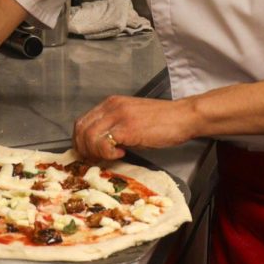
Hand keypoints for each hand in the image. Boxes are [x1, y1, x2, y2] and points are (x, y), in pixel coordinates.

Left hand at [72, 95, 196, 161]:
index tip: (87, 153)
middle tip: (95, 160)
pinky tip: (121, 154)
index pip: (82, 121)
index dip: (80, 141)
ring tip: (110, 157)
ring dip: (95, 152)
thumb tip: (100, 145)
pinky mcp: (128, 128)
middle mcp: (111, 107)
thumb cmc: (162, 120)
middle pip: (81, 129)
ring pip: (89, 136)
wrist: (183, 117)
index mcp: (111, 103)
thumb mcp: (132, 118)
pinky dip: (108, 153)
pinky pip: (104, 143)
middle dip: (83, 149)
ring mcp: (119, 117)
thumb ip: (114, 126)